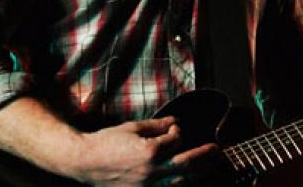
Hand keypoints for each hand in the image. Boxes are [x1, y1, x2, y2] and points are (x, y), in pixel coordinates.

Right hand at [64, 116, 219, 186]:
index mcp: (149, 152)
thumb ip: (157, 125)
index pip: (176, 140)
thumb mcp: (132, 128)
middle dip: (204, 156)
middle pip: (186, 165)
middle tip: (217, 150)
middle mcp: (150, 172)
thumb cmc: (105, 143)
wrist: (84, 162)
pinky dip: (178, 184)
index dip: (178, 132)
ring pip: (180, 182)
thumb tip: (175, 122)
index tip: (175, 129)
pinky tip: (186, 179)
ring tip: (209, 166)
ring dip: (197, 174)